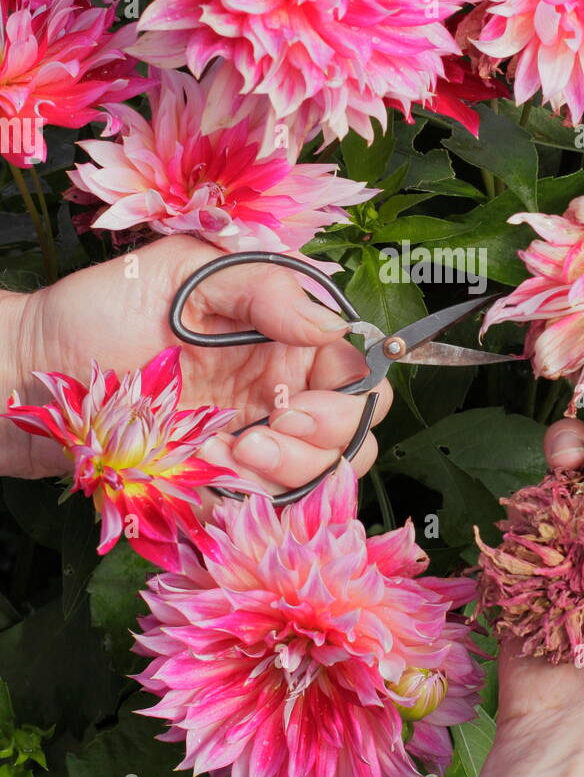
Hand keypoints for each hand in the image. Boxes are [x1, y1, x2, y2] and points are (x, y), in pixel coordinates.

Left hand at [2, 235, 391, 491]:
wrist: (33, 369)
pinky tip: (215, 471)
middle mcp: (280, 386)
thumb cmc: (102, 308)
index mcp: (284, 332)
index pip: (357, 366)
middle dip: (327, 436)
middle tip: (266, 430)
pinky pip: (273, 505)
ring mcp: (255, 437)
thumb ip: (265, 285)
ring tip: (234, 453)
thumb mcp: (185, 270)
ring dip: (292, 471)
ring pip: (324, 474)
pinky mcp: (223, 481)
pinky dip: (258, 498)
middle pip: (355, 427)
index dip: (350, 389)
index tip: (295, 399)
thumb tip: (332, 322)